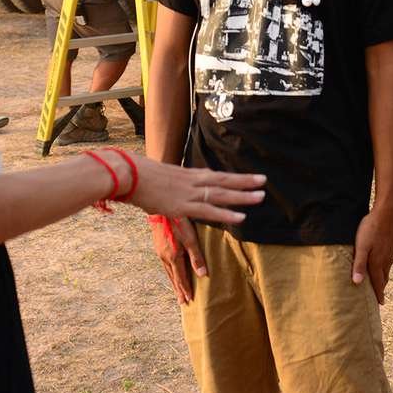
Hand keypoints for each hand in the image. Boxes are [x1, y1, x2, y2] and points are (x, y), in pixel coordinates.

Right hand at [125, 156, 264, 225]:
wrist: (129, 174)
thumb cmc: (140, 176)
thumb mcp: (162, 177)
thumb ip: (173, 183)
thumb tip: (176, 186)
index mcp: (188, 175)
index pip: (217, 175)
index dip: (234, 177)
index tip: (249, 177)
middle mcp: (193, 182)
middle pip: (224, 180)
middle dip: (245, 181)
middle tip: (264, 181)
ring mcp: (189, 193)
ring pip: (222, 194)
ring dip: (242, 196)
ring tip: (261, 197)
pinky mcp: (183, 206)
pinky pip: (209, 211)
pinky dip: (226, 214)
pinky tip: (241, 217)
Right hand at [150, 215, 204, 304]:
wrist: (160, 209)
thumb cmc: (178, 221)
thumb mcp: (190, 238)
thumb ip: (196, 256)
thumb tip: (202, 275)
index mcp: (173, 257)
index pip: (180, 278)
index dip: (185, 289)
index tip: (188, 300)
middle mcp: (165, 257)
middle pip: (173, 278)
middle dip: (178, 290)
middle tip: (182, 302)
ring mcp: (160, 252)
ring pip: (168, 272)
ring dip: (173, 283)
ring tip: (177, 291)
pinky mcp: (158, 246)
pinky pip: (165, 265)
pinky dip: (169, 273)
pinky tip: (171, 272)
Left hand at [351, 208, 392, 303]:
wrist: (389, 212)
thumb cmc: (372, 228)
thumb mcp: (362, 246)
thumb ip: (359, 264)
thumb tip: (357, 283)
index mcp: (377, 262)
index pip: (378, 283)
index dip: (378, 294)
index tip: (380, 304)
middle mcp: (386, 260)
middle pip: (383, 278)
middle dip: (381, 288)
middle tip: (379, 297)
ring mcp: (390, 252)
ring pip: (387, 269)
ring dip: (383, 278)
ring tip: (380, 283)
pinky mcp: (392, 245)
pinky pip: (389, 261)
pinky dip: (385, 267)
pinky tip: (382, 264)